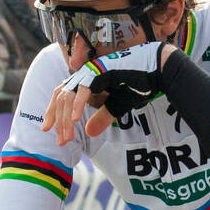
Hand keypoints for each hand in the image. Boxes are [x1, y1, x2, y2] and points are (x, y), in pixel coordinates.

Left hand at [42, 41, 166, 144]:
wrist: (159, 69)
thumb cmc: (140, 84)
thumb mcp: (117, 106)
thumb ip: (102, 117)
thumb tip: (88, 133)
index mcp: (87, 80)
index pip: (63, 95)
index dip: (55, 113)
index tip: (51, 131)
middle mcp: (86, 73)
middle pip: (61, 96)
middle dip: (58, 120)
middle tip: (59, 141)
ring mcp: (92, 70)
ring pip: (69, 94)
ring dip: (66, 118)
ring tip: (66, 136)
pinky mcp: (102, 71)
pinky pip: (84, 89)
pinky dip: (77, 105)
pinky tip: (75, 120)